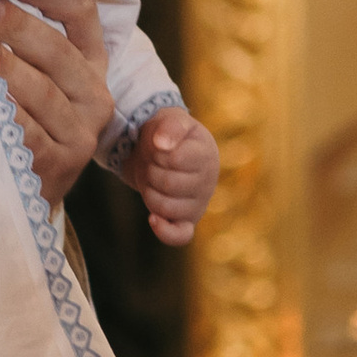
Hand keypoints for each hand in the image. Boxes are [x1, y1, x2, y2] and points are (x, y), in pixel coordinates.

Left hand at [0, 0, 113, 208]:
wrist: (30, 189)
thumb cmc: (26, 118)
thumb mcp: (37, 78)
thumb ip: (26, 41)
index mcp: (93, 65)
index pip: (83, 14)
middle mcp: (95, 96)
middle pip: (59, 52)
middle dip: (20, 28)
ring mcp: (81, 134)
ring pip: (43, 92)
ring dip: (7, 68)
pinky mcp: (59, 164)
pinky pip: (28, 131)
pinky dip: (3, 111)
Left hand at [130, 107, 219, 247]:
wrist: (161, 153)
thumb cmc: (168, 137)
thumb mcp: (170, 121)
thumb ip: (170, 126)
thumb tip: (162, 144)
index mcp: (207, 155)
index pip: (174, 159)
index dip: (156, 152)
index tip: (158, 145)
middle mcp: (208, 182)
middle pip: (167, 184)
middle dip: (150, 170)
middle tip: (152, 162)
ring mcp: (198, 204)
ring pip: (165, 207)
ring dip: (148, 190)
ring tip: (152, 177)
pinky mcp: (187, 221)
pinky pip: (180, 236)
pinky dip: (164, 231)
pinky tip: (152, 219)